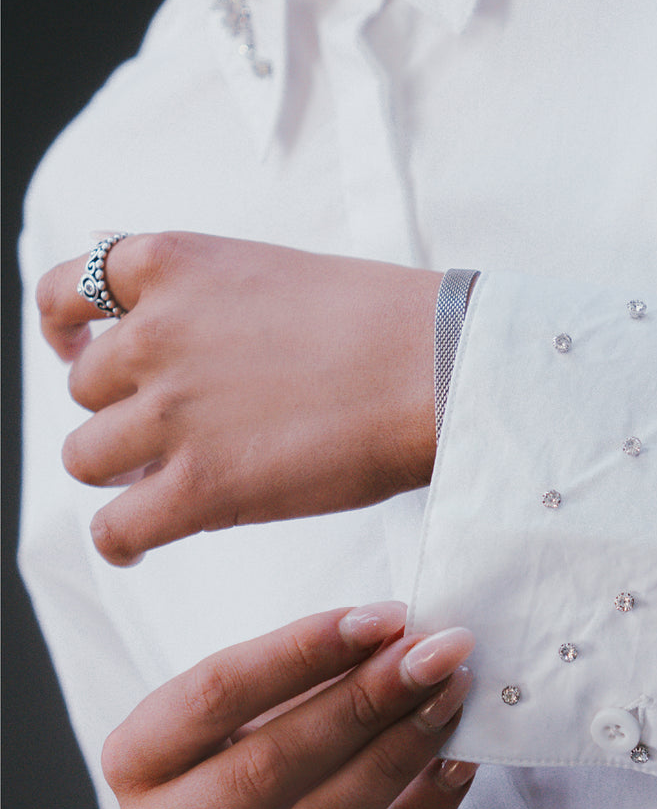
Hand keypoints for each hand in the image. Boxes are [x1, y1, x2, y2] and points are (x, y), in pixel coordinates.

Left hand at [36, 232, 442, 564]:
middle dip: (123, 409)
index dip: (66, 331)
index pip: (65, 292)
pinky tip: (145, 544)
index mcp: (171, 264)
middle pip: (85, 390)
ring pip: (85, 459)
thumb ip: (201, 297)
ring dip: (121, 472)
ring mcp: (170, 412)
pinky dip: (122, 541)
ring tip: (167, 480)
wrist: (439, 367)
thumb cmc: (381, 320)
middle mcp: (153, 332)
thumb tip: (151, 337)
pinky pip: (114, 530)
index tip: (81, 351)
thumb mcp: (268, 270)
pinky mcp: (198, 487)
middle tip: (176, 430)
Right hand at [104, 601, 475, 808]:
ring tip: (452, 702)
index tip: (388, 617)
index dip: (306, 650)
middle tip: (438, 656)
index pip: (217, 691)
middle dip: (366, 700)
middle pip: (269, 761)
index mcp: (134, 758)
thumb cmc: (261, 770)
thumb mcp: (260, 715)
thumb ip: (313, 677)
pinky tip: (457, 768)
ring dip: (396, 756)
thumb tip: (401, 636)